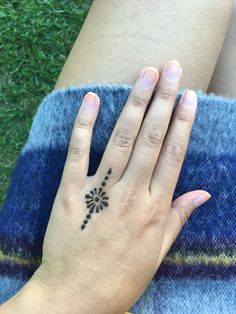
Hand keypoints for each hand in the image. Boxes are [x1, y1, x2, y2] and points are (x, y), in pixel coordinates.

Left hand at [29, 60, 210, 313]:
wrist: (76, 296)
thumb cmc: (121, 276)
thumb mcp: (158, 252)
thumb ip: (178, 217)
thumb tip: (202, 192)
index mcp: (154, 209)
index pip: (173, 156)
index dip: (182, 124)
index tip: (188, 97)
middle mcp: (131, 195)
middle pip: (151, 140)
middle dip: (163, 101)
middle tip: (171, 70)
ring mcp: (100, 191)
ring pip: (121, 141)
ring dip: (134, 105)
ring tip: (144, 75)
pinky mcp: (70, 192)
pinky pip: (78, 153)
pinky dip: (84, 125)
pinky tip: (91, 100)